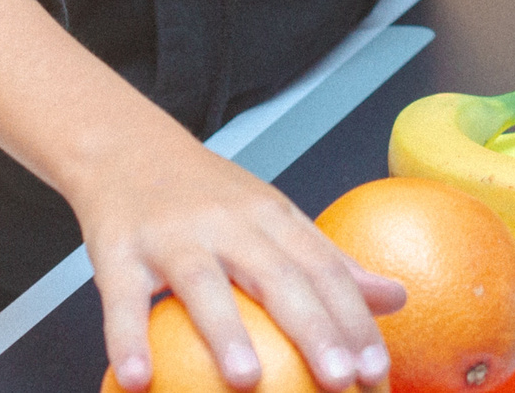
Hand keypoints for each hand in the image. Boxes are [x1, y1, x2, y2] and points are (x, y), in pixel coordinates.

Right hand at [0, 0, 404, 392]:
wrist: (125, 146)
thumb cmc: (207, 194)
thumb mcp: (272, 215)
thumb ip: (327, 260)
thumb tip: (395, 297)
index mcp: (271, 217)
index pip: (323, 269)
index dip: (353, 319)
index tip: (377, 367)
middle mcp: (227, 223)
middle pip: (277, 276)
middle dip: (314, 329)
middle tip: (341, 379)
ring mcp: (172, 236)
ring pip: (203, 283)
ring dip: (226, 333)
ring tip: (249, 381)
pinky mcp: (118, 251)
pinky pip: (122, 299)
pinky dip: (128, 339)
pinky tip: (139, 379)